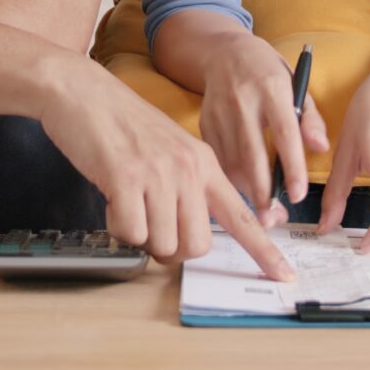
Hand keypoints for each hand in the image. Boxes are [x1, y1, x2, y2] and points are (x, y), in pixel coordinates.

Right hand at [36, 61, 296, 281]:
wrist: (85, 93)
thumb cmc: (123, 127)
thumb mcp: (171, 150)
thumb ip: (188, 186)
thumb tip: (190, 237)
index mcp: (205, 164)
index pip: (242, 216)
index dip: (264, 250)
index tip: (285, 275)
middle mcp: (188, 169)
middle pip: (196, 246)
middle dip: (172, 250)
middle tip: (151, 228)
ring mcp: (159, 173)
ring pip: (162, 244)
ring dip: (141, 236)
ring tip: (128, 204)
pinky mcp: (126, 178)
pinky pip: (130, 233)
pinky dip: (118, 226)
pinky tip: (112, 199)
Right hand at [193, 34, 328, 223]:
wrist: (224, 53)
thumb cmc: (267, 72)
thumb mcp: (296, 84)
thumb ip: (310, 118)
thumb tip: (320, 148)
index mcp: (271, 88)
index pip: (285, 132)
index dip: (292, 167)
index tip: (298, 195)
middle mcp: (243, 99)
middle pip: (252, 153)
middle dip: (262, 190)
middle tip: (275, 219)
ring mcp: (219, 111)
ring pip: (230, 160)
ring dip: (246, 190)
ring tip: (264, 211)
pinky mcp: (204, 122)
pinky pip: (216, 158)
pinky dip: (230, 179)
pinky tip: (243, 192)